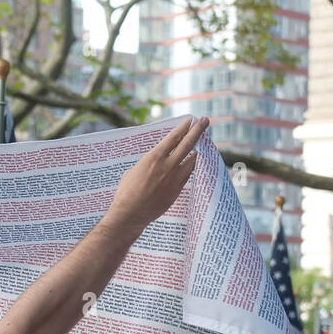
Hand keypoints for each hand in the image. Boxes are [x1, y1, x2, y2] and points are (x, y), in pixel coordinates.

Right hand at [102, 116, 209, 238]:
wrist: (130, 214)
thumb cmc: (126, 192)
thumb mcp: (133, 170)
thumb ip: (148, 163)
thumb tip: (155, 163)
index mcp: (154, 157)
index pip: (174, 137)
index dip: (184, 127)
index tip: (191, 119)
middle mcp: (167, 166)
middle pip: (187, 144)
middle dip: (198, 130)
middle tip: (206, 120)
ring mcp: (174, 179)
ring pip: (192, 161)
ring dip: (197, 151)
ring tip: (201, 145)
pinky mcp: (176, 191)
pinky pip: (188, 175)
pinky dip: (191, 167)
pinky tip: (192, 164)